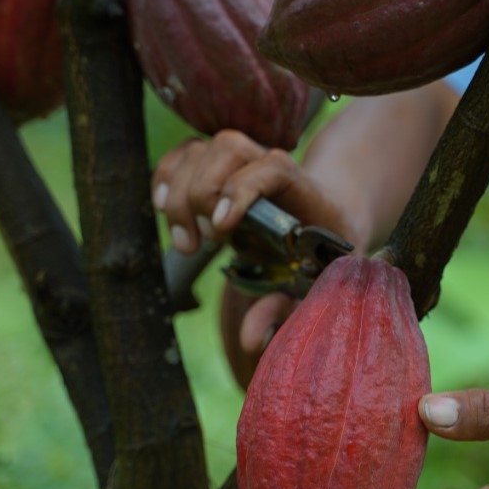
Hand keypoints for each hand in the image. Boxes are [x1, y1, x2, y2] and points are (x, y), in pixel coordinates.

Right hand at [152, 129, 354, 383]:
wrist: (326, 222)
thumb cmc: (322, 260)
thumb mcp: (315, 289)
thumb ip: (285, 310)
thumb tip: (250, 339)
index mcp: (305, 191)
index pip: (274, 168)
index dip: (243, 190)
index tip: (221, 229)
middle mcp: (269, 164)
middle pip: (228, 149)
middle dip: (202, 195)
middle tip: (203, 244)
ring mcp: (241, 161)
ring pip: (199, 150)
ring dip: (179, 194)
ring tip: (188, 243)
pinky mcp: (216, 166)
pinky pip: (181, 155)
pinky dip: (164, 177)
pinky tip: (162, 210)